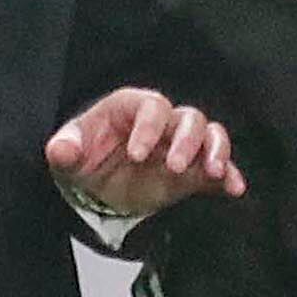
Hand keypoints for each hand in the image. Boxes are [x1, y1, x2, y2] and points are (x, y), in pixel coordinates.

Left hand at [45, 87, 241, 218]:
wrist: (97, 185)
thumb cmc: (85, 157)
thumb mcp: (69, 155)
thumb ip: (66, 149)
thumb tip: (62, 149)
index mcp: (132, 108)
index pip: (151, 107)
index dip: (148, 128)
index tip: (137, 155)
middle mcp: (163, 122)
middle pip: (189, 117)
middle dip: (186, 140)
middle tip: (175, 166)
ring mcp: (181, 144)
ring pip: (210, 133)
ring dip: (216, 150)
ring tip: (214, 172)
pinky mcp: (194, 170)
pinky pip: (220, 166)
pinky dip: (230, 175)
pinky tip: (234, 189)